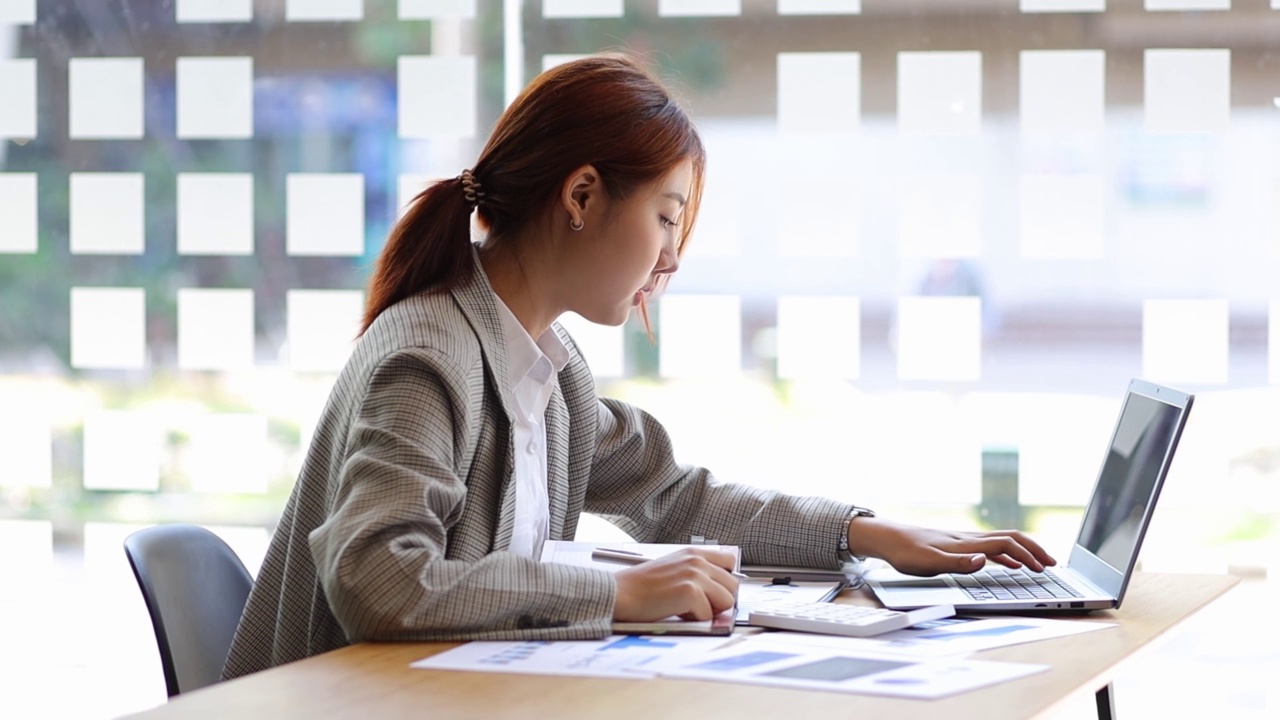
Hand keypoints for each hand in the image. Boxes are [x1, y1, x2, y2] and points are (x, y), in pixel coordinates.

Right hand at [612, 547, 738, 621]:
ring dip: (709, 610)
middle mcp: (697, 561)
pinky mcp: (690, 592)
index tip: (714, 591)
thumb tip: (718, 590)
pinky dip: (695, 619)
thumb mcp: (672, 568)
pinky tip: (676, 611)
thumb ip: (695, 572)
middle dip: (718, 600)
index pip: (730, 562)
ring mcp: (695, 575)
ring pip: (726, 601)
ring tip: (685, 607)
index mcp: (693, 553)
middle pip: (732, 586)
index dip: (724, 581)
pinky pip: (709, 615)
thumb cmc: (641, 586)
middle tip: (695, 605)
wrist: (620, 594)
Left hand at [847, 517, 1056, 576]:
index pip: (1007, 543)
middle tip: (1052, 564)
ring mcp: (963, 540)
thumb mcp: (929, 562)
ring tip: (1038, 565)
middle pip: (1010, 538)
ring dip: (1023, 552)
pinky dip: (1006, 555)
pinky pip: (989, 547)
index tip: (1045, 567)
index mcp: (966, 543)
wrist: (887, 538)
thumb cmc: (905, 552)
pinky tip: (1008, 564)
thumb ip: (957, 563)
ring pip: (1002, 542)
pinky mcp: (956, 545)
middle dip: (1034, 550)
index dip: (1028, 554)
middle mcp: (968, 538)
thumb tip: (983, 561)